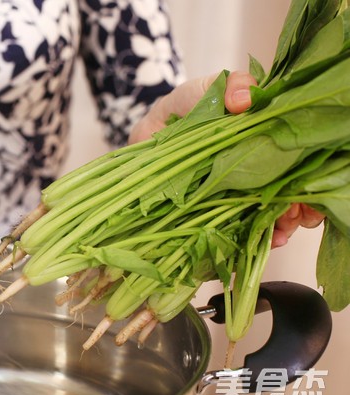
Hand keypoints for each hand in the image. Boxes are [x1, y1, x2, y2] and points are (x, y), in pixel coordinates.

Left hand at [129, 71, 324, 245]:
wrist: (151, 129)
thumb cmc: (186, 107)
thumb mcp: (205, 89)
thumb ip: (229, 86)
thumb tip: (245, 100)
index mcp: (268, 134)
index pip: (302, 156)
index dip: (312, 174)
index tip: (310, 190)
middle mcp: (263, 161)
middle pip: (296, 187)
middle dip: (303, 205)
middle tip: (298, 215)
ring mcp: (245, 184)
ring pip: (275, 210)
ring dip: (285, 223)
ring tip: (281, 232)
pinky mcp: (223, 204)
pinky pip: (246, 225)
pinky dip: (260, 234)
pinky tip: (268, 240)